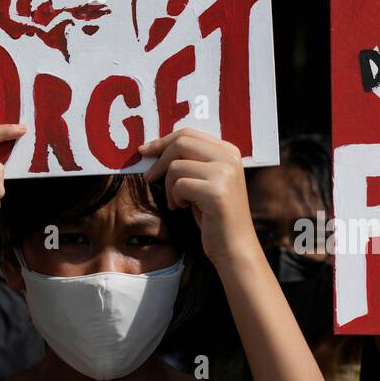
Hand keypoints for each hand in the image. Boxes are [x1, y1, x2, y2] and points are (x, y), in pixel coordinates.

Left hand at [141, 128, 258, 266]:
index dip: (162, 141)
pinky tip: (183, 208)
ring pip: (176, 166)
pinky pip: (179, 185)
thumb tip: (153, 147)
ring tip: (177, 201)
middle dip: (159, 160)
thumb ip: (190, 160)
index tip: (145, 151)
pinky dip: (174, 198)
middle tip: (149, 177)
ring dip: (168, 187)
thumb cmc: (214, 215)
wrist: (234, 247)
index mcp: (229, 150)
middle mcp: (229, 157)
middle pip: (181, 143)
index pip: (188, 133)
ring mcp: (224, 173)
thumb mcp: (205, 180)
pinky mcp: (216, 192)